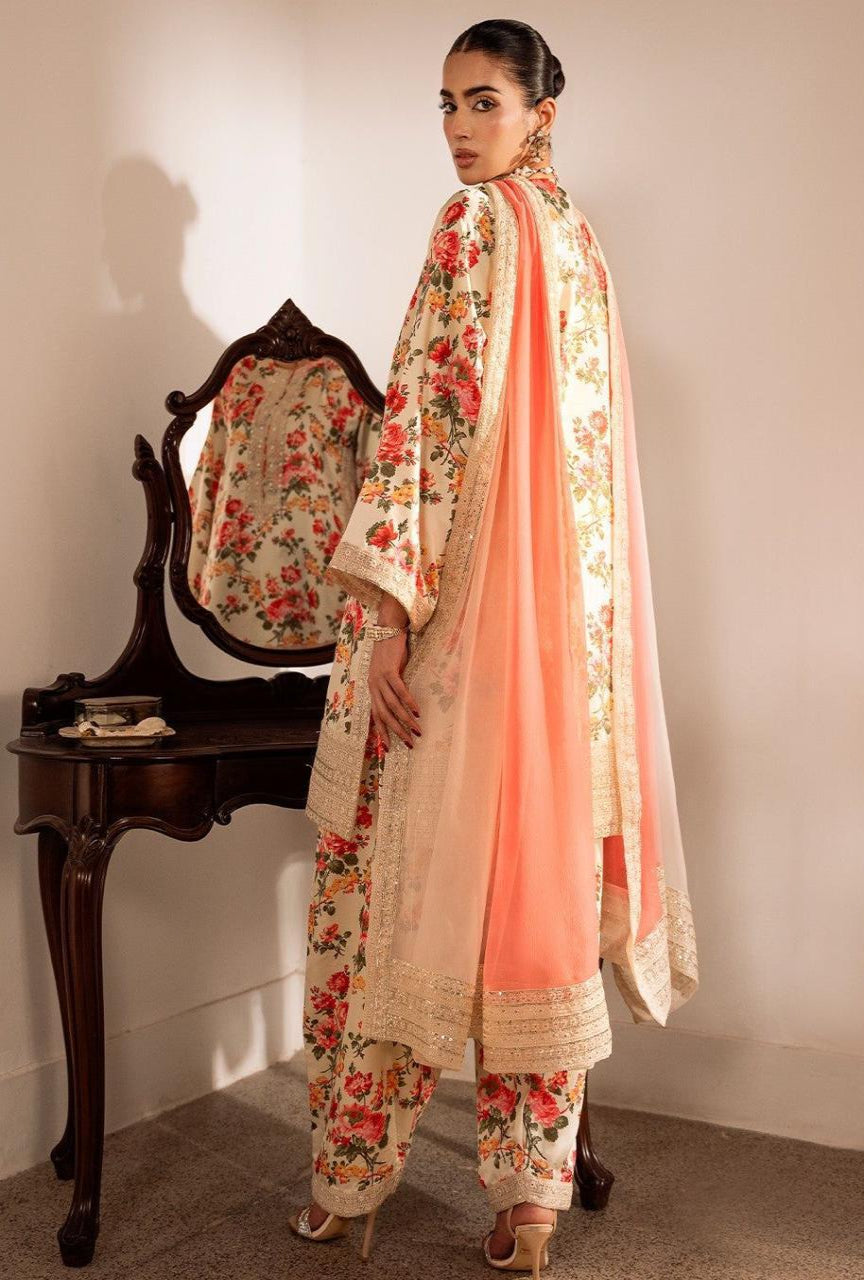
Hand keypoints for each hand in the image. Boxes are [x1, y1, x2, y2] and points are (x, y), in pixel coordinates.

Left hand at [368, 629, 420, 750]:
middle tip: (410, 744)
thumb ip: (393, 688)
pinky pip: (399, 690)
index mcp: (373, 689)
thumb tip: (404, 704)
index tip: (389, 749)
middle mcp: (373, 686)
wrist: (388, 628)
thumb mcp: (390, 673)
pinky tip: (417, 711)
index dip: (382, 733)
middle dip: (397, 731)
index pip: (376, 716)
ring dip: (405, 720)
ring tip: (417, 730)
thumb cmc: (391, 652)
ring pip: (392, 705)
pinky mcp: (389, 670)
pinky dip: (409, 702)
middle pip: (384, 715)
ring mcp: (379, 678)